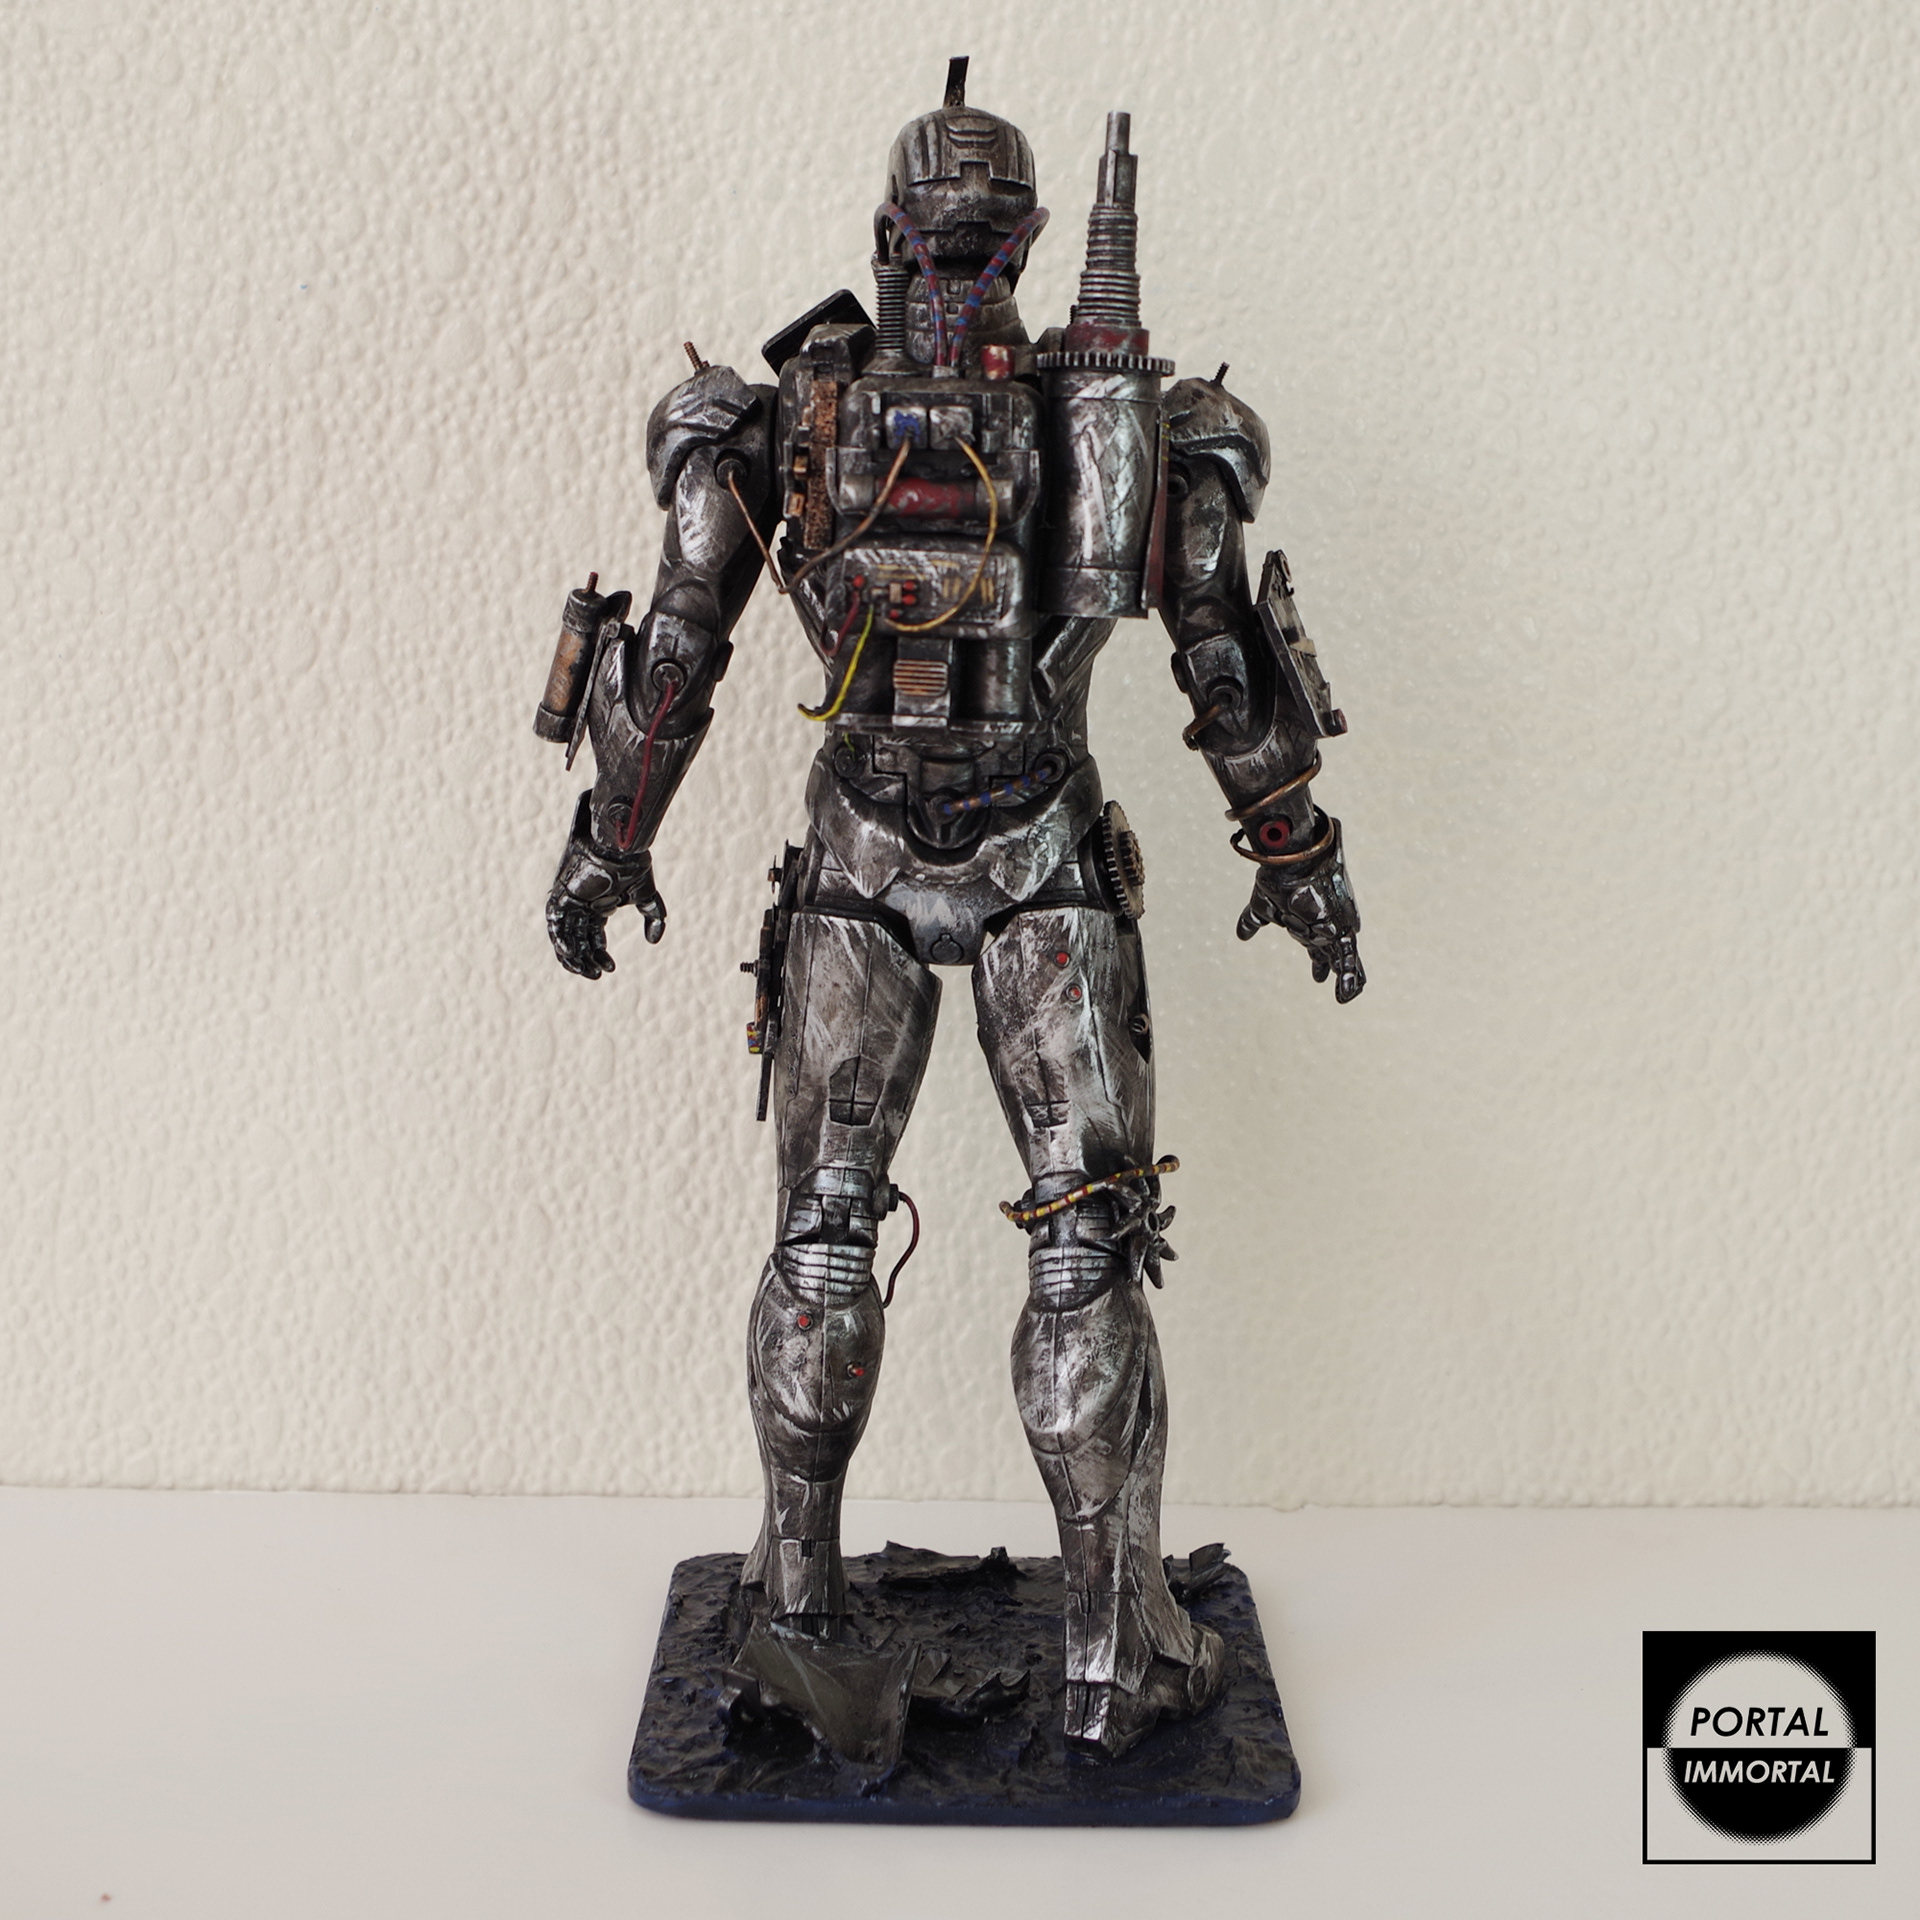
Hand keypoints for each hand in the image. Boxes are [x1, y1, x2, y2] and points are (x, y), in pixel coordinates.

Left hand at [546, 810, 666, 978]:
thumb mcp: (647, 898)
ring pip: (564, 935)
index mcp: (598, 906)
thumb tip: (653, 941)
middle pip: (578, 941)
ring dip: (571, 955)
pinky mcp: (562, 895)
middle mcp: (582, 906)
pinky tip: (570, 954)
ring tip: (582, 970)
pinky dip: (560, 938)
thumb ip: (653, 919)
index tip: (610, 968)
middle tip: (594, 975)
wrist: (621, 848)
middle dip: (585, 961)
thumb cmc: (633, 867)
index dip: (600, 955)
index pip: (594, 937)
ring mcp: (571, 901)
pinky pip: (556, 922)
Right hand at [1236, 817, 1364, 1003]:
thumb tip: (1241, 935)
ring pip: (1345, 958)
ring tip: (1347, 996)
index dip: (1317, 963)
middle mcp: (1324, 925)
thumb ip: (1254, 921)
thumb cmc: (1279, 876)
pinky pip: (1348, 959)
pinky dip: (1348, 977)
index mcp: (1308, 920)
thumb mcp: (1262, 906)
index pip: (1315, 947)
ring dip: (1348, 978)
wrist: (1293, 861)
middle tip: (1341, 990)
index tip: (1317, 977)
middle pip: (1334, 954)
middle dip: (1335, 969)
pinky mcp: (1341, 930)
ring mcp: (1335, 928)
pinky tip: (1346, 995)